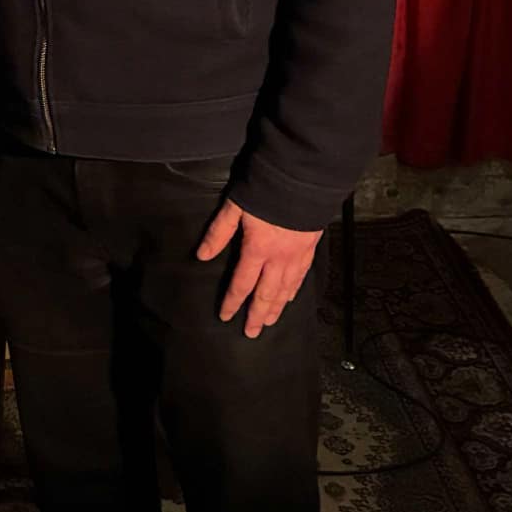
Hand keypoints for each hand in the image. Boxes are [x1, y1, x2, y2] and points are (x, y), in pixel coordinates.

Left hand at [196, 200, 322, 338]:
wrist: (303, 178)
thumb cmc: (266, 189)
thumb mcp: (235, 206)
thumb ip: (219, 232)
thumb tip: (202, 255)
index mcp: (257, 249)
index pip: (241, 283)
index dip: (232, 301)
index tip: (225, 316)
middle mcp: (278, 258)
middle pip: (266, 294)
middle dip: (257, 315)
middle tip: (251, 333)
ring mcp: (297, 255)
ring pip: (285, 289)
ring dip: (276, 308)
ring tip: (269, 322)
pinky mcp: (310, 248)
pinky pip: (301, 276)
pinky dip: (294, 291)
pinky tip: (290, 298)